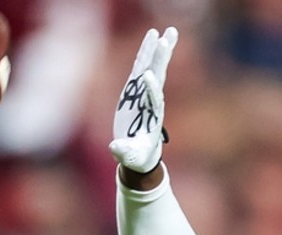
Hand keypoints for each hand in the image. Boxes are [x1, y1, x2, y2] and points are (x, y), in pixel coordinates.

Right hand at [109, 27, 177, 173]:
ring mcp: (144, 93)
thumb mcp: (130, 157)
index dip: (149, 87)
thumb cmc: (137, 157)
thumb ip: (124, 152)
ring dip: (158, 49)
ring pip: (152, 67)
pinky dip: (145, 52)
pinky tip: (151, 36)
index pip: (152, 99)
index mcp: (152, 117)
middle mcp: (152, 101)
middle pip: (157, 77)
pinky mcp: (136, 89)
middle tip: (165, 40)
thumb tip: (115, 148)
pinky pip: (141, 66)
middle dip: (160, 60)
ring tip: (166, 31)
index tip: (147, 75)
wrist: (140, 153)